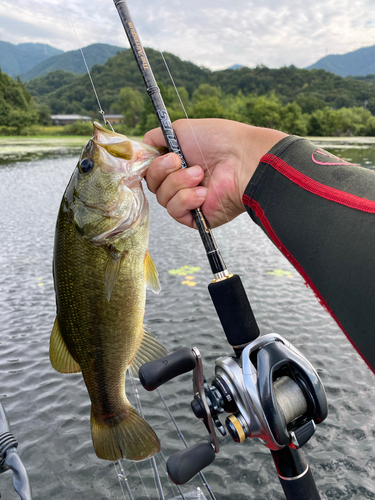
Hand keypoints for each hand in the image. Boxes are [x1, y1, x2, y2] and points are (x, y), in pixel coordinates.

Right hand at [143, 118, 286, 228]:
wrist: (241, 159)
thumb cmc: (218, 140)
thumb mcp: (180, 129)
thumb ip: (156, 136)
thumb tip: (141, 146)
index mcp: (177, 162)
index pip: (149, 169)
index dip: (147, 164)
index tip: (151, 156)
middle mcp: (181, 181)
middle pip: (151, 184)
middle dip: (162, 170)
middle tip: (179, 160)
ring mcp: (188, 200)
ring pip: (162, 198)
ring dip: (178, 183)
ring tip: (200, 174)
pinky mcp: (196, 217)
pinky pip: (175, 211)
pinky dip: (187, 199)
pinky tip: (203, 192)